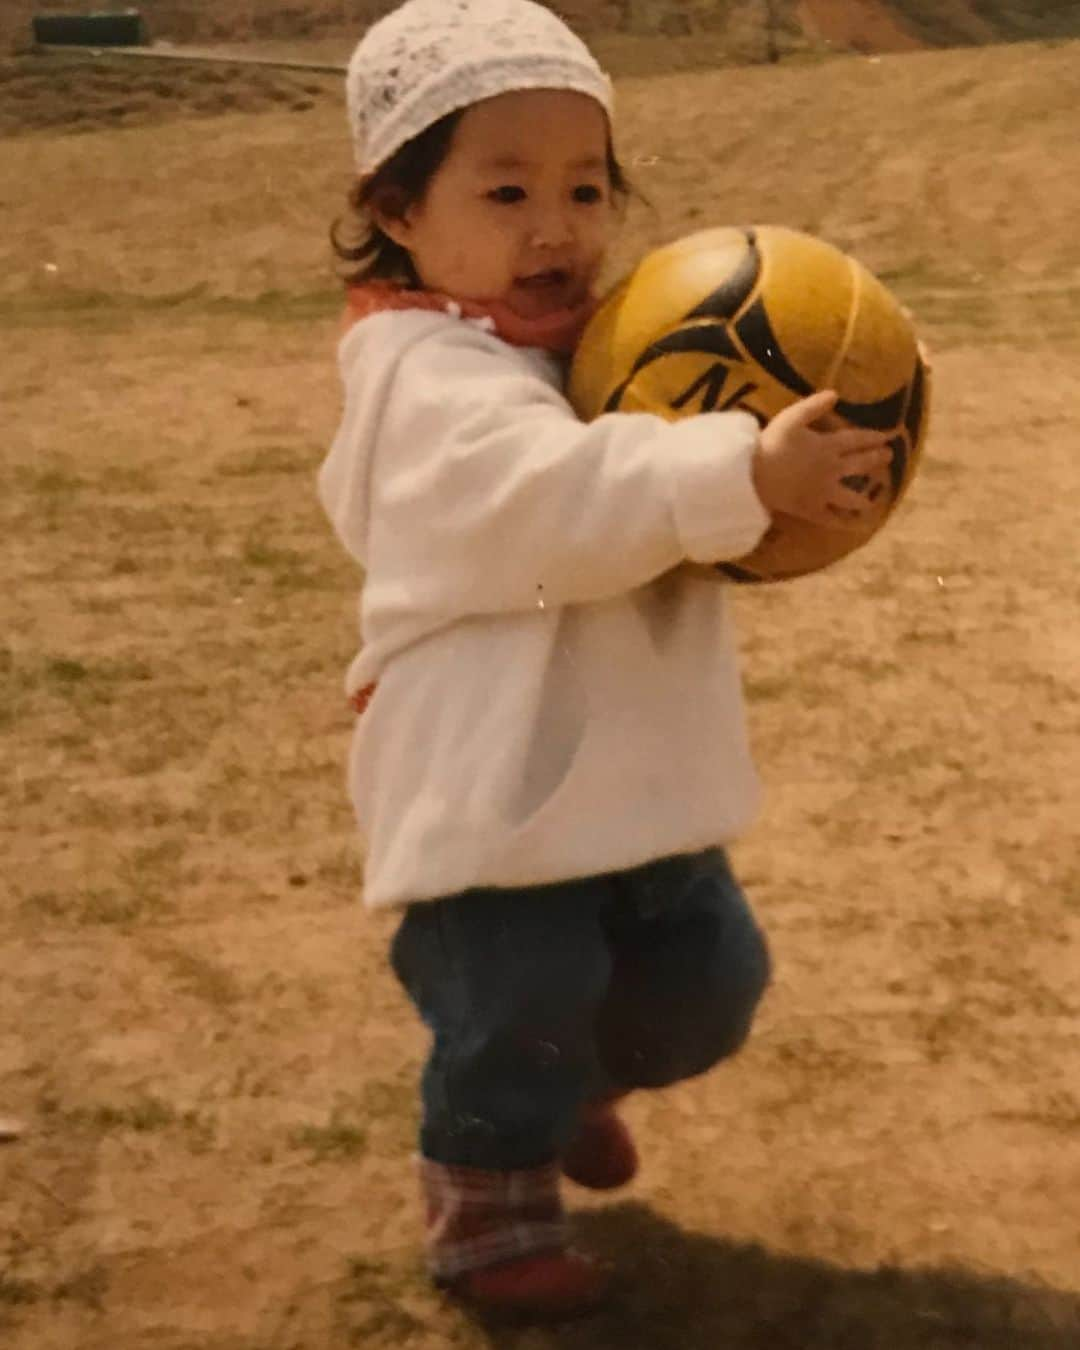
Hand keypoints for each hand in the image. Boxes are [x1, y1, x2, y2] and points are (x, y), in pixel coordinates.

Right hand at [752, 390, 893, 531]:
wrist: (754, 476)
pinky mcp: (811, 509)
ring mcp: (823, 493)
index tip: (886, 437)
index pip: (856, 440)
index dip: (872, 438)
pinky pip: (830, 518)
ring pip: (850, 496)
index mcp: (828, 446)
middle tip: (889, 458)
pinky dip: (841, 522)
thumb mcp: (791, 418)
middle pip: (859, 465)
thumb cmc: (772, 444)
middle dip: (875, 460)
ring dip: (863, 498)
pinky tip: (850, 525)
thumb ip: (814, 406)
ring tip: (872, 502)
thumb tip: (835, 394)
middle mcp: (832, 470)